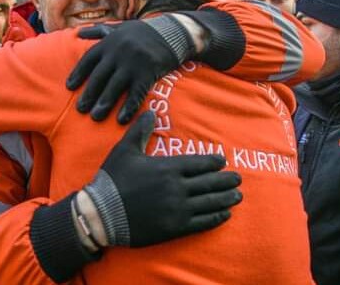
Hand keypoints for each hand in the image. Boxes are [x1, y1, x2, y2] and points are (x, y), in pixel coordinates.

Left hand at [67, 17, 190, 123]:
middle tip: (81, 109)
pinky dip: (128, 107)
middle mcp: (118, 52)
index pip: (88, 59)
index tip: (69, 87)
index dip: (78, 73)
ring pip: (115, 86)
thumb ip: (99, 31)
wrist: (173, 32)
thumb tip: (78, 33)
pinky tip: (122, 119)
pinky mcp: (148, 72)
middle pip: (99, 76)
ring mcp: (133, 62)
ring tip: (95, 117)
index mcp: (109, 42)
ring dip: (104, 103)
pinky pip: (136, 93)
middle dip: (89, 93)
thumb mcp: (120, 28)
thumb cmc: (143, 33)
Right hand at [84, 111, 241, 247]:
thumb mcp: (124, 150)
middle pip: (210, 182)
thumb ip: (140, 130)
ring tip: (237, 196)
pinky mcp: (175, 228)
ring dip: (227, 198)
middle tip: (238, 179)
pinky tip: (225, 215)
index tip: (223, 162)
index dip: (215, 163)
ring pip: (211, 202)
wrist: (102, 213)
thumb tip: (150, 111)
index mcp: (168, 167)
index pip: (200, 163)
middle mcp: (177, 187)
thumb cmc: (112, 179)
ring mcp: (178, 209)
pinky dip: (216, 217)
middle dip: (227, 180)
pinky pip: (203, 222)